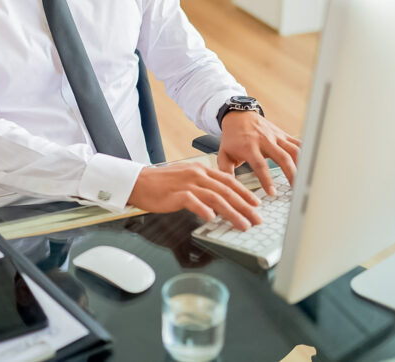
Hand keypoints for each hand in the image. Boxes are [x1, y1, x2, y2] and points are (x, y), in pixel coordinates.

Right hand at [127, 162, 261, 229]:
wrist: (139, 181)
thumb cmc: (162, 183)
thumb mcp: (187, 178)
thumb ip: (204, 186)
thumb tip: (220, 202)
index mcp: (201, 170)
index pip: (228, 180)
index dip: (245, 192)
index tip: (256, 203)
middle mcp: (196, 174)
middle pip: (226, 191)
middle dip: (244, 206)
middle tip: (256, 218)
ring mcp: (186, 183)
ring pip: (215, 198)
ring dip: (231, 213)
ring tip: (242, 224)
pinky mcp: (175, 193)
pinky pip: (193, 201)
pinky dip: (204, 210)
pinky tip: (212, 218)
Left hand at [217, 111, 300, 195]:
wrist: (239, 116)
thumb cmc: (231, 138)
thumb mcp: (224, 153)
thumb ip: (225, 171)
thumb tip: (229, 188)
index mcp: (249, 147)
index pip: (260, 165)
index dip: (267, 180)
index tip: (272, 193)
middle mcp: (265, 141)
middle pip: (283, 158)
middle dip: (291, 174)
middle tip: (296, 190)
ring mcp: (276, 137)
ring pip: (294, 151)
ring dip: (301, 166)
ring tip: (305, 181)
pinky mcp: (283, 135)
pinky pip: (298, 143)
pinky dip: (306, 153)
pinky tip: (311, 165)